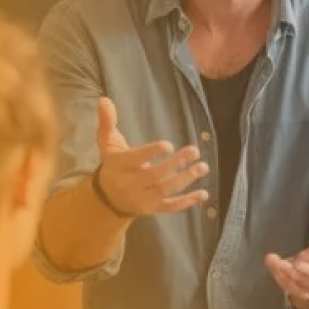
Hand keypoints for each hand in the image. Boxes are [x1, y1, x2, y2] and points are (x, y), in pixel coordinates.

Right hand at [94, 97, 208, 216]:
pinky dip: (187, 202)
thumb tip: (104, 99)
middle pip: (153, 176)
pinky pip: (170, 207)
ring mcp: (142, 199)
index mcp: (118, 166)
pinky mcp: (152, 209)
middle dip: (175, 164)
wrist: (108, 198)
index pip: (134, 160)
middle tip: (194, 150)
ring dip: (185, 179)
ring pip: (164, 191)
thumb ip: (107, 122)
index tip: (168, 145)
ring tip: (203, 167)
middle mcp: (129, 184)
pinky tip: (203, 194)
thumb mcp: (107, 143)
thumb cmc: (113, 164)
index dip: (151, 153)